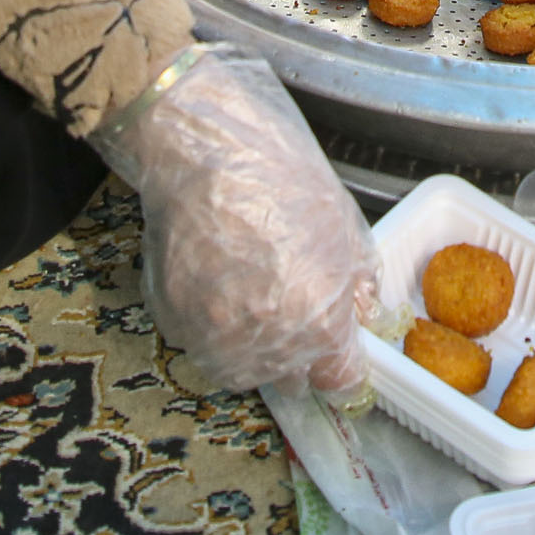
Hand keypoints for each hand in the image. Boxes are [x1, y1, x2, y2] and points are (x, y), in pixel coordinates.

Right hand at [93, 44, 382, 398]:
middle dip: (298, 352)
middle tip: (290, 302)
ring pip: (241, 368)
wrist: (204, 151)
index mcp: (319, 323)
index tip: (338, 348)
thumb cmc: (279, 177)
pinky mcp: (173, 322)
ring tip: (249, 286)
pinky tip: (215, 275)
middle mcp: (267, 345)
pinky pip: (199, 340)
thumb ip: (358, 283)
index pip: (340, 383)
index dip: (342, 365)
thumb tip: (361, 313)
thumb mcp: (344, 223)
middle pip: (290, 380)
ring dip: (252, 344)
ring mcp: (213, 338)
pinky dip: (209, 322)